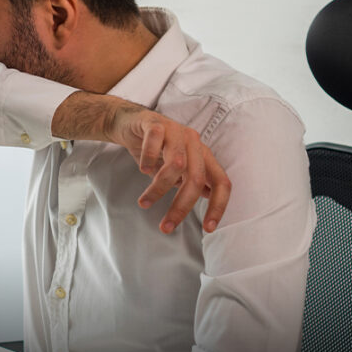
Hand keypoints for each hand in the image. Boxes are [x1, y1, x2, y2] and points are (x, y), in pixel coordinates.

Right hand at [105, 104, 230, 233]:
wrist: (130, 122)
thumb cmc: (154, 148)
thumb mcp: (175, 167)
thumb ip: (190, 180)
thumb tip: (208, 195)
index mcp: (203, 155)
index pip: (221, 182)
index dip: (218, 206)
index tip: (208, 229)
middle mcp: (193, 142)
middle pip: (196, 178)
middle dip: (180, 206)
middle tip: (165, 226)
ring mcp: (175, 131)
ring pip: (175, 164)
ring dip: (158, 188)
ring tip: (144, 202)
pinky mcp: (154, 123)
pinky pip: (154, 143)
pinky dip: (147, 159)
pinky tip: (142, 169)